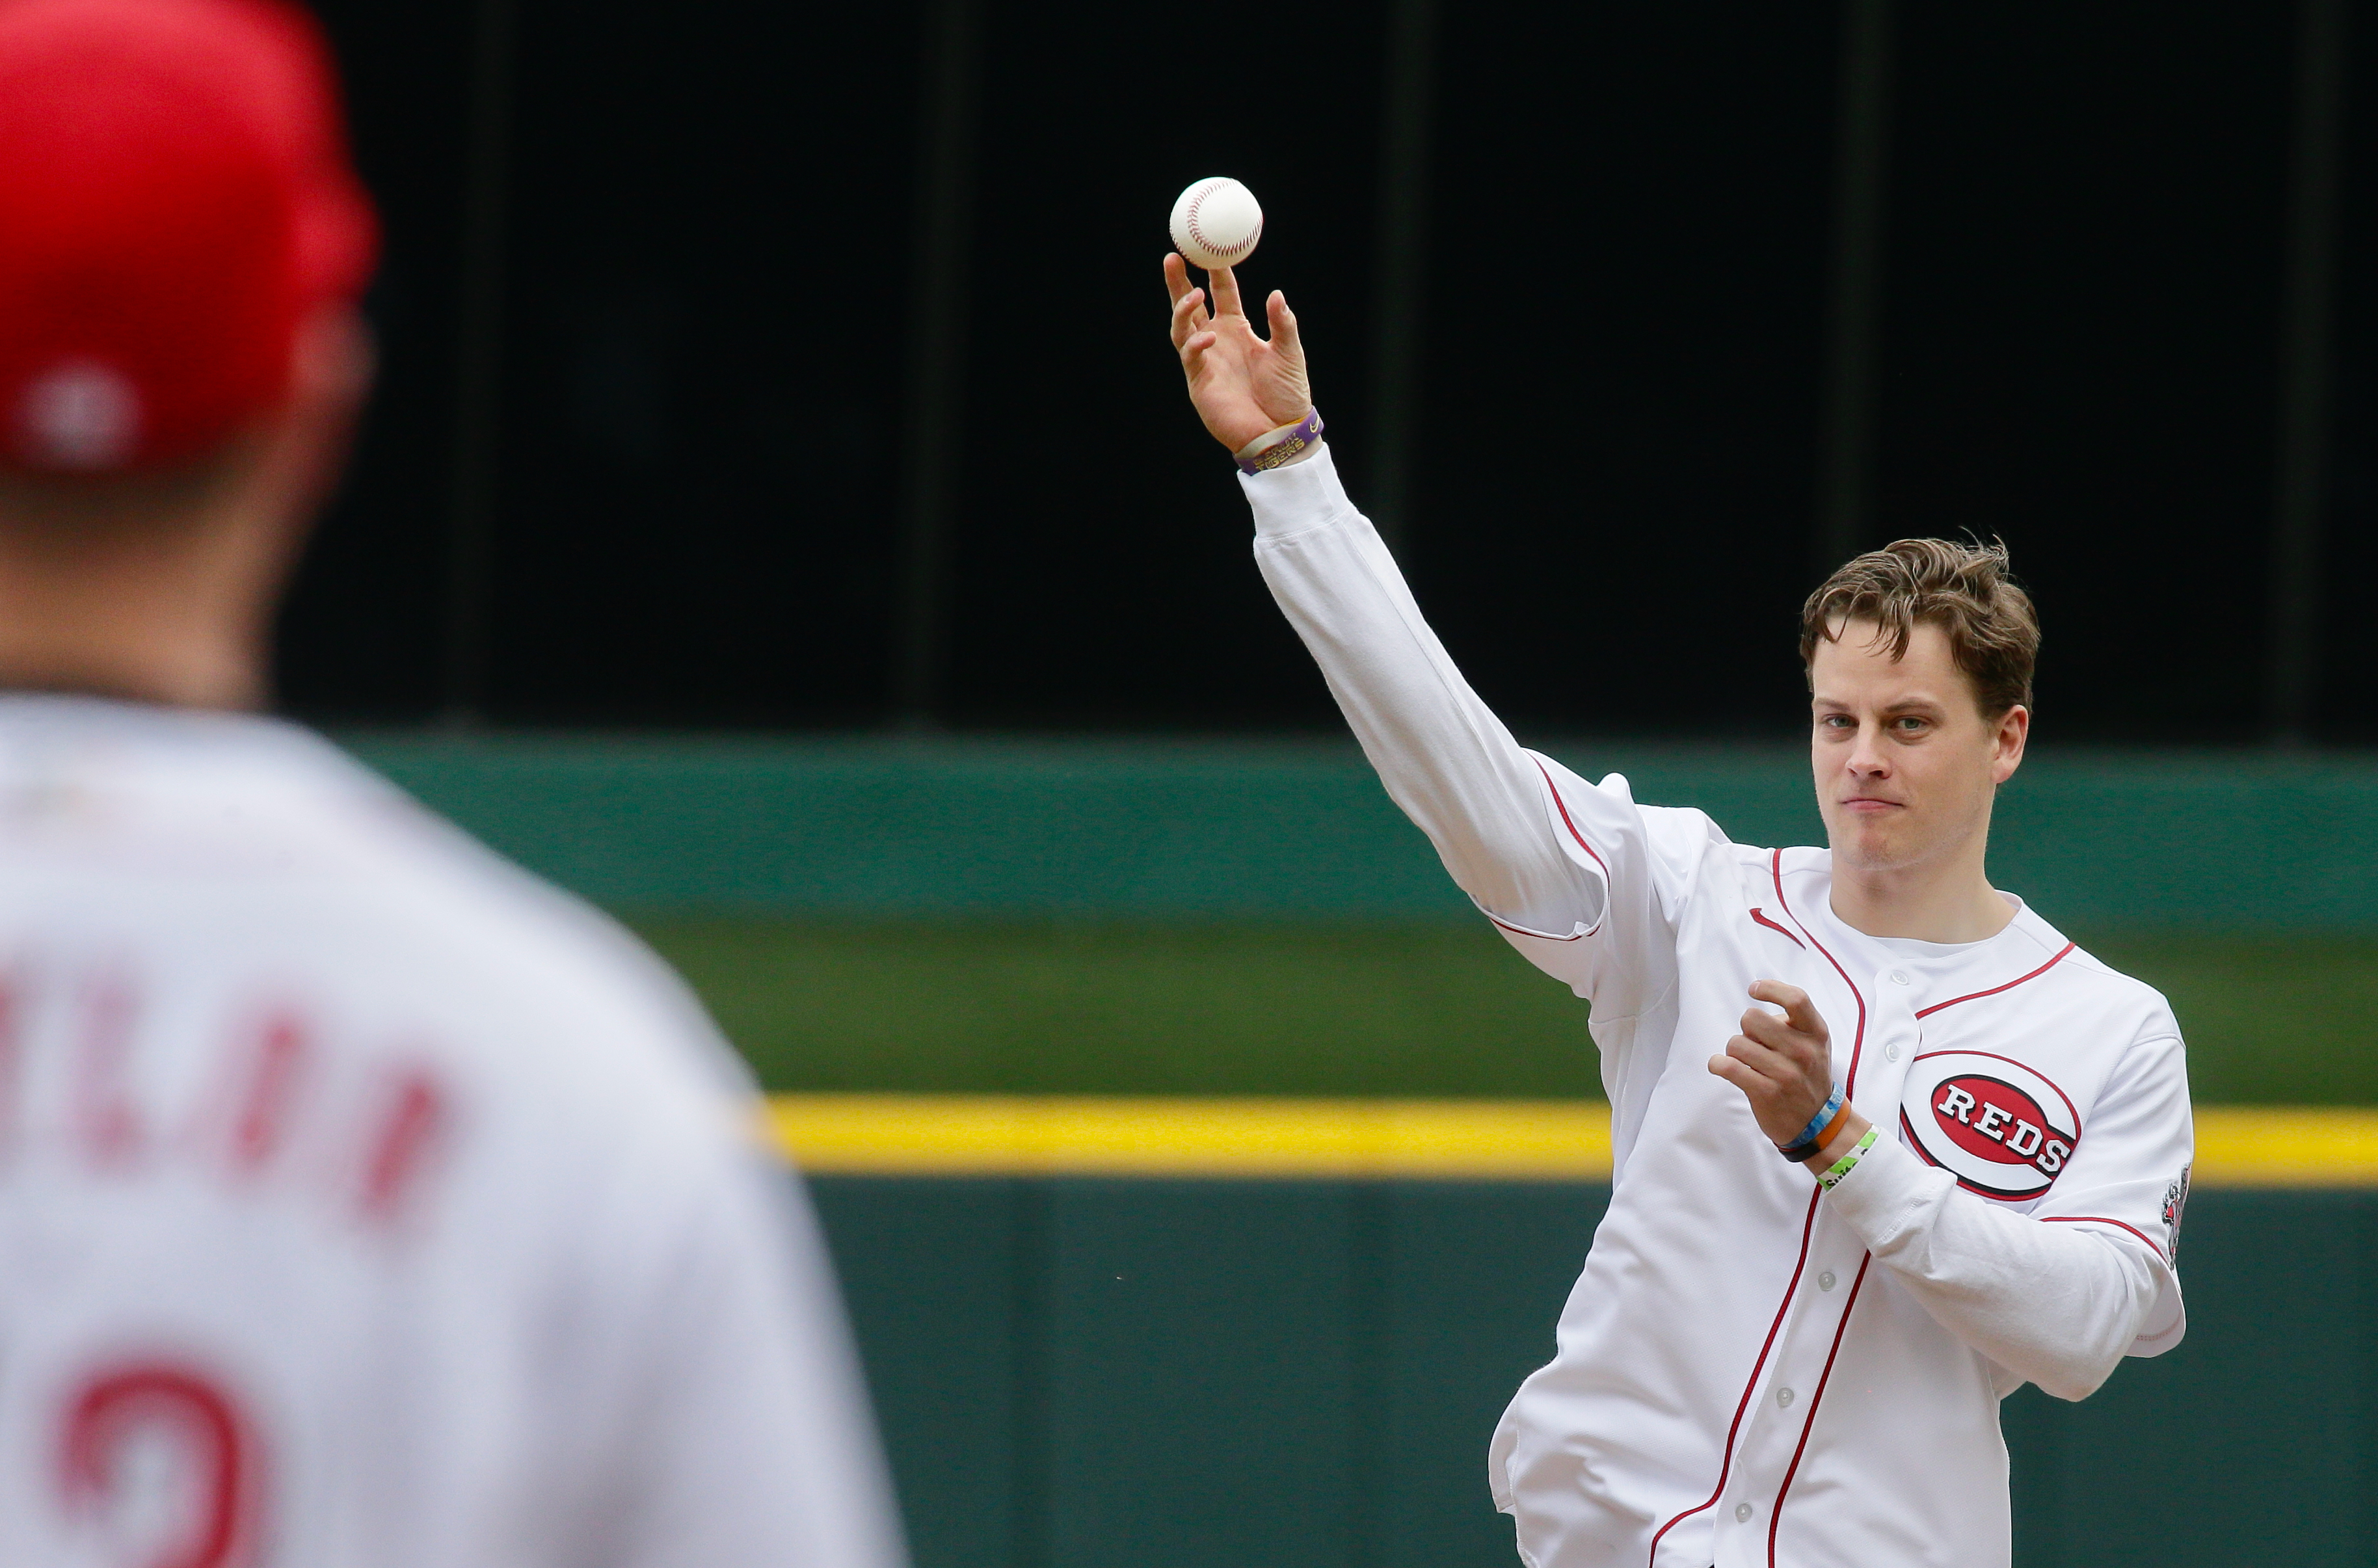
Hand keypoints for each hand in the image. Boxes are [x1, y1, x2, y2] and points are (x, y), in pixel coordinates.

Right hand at [1164, 252, 1311, 451]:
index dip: (1217, 272)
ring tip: (1194, 295)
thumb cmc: (1287, 394)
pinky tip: (1208, 336)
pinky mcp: (1199, 382)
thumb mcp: (1289, 352)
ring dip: (1183, 309)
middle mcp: (1217, 341)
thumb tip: (1276, 294)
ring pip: (1182, 327)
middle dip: (1179, 282)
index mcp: (1237, 330)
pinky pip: (1190, 356)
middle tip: (1172, 257)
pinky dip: (1196, 343)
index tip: (1213, 249)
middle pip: (1191, 305)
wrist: (1281, 431)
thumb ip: (1282, 323)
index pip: (1223, 293)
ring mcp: (1205, 361)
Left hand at [1709, 981, 1843, 1147]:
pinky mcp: (1767, 1093)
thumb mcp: (1814, 1044)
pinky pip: (1729, 1067)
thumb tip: (1758, 1004)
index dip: (1770, 989)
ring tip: (1746, 1062)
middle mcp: (1803, 1052)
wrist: (1818, 1123)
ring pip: (1736, 1043)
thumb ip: (1793, 1022)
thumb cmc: (1808, 1075)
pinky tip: (1722, 1066)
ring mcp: (1786, 1074)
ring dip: (1734, 1051)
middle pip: (1752, 1018)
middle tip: (1755, 1044)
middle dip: (1746, 1029)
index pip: (1796, 999)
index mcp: (1816, 1034)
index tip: (1754, 990)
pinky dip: (1718, 1064)